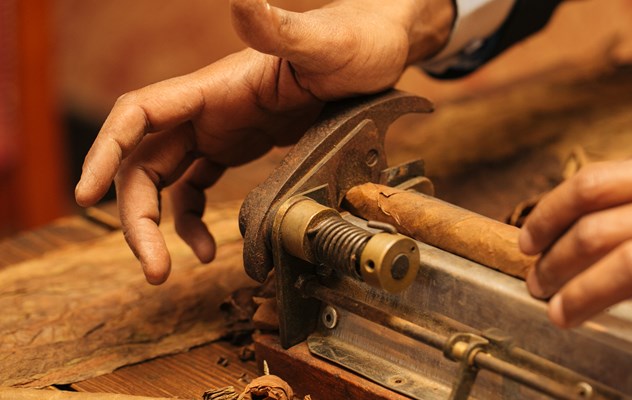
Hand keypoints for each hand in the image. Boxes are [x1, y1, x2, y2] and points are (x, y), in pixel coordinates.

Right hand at [75, 0, 452, 283]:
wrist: (378, 52)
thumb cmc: (354, 43)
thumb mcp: (323, 45)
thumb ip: (280, 30)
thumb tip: (242, 1)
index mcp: (214, 86)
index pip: (139, 114)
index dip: (106, 152)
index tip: (88, 195)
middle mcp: (207, 108)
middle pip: (144, 161)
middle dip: (137, 216)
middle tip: (154, 269)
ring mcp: (220, 127)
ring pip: (165, 179)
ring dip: (157, 226)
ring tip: (168, 270)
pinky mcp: (238, 144)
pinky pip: (197, 185)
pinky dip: (192, 220)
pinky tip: (209, 248)